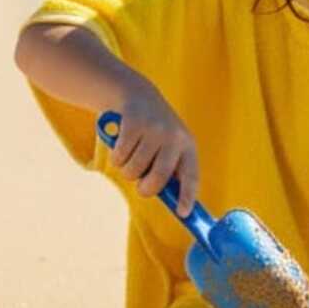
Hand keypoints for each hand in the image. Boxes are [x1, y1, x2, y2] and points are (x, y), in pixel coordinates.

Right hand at [105, 77, 199, 215]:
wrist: (137, 95)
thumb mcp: (169, 146)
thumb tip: (174, 205)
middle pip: (158, 177)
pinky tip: (122, 144)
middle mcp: (174, 136)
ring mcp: (153, 129)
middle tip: (141, 188)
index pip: (191, 175)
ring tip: (131, 156)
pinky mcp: (133, 124)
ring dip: (127, 171)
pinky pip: (120, 158)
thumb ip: (170, 171)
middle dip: (146, 189)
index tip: (183, 213)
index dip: (187, 196)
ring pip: (134, 170)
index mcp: (187, 145)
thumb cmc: (154, 132)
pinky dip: (117, 158)